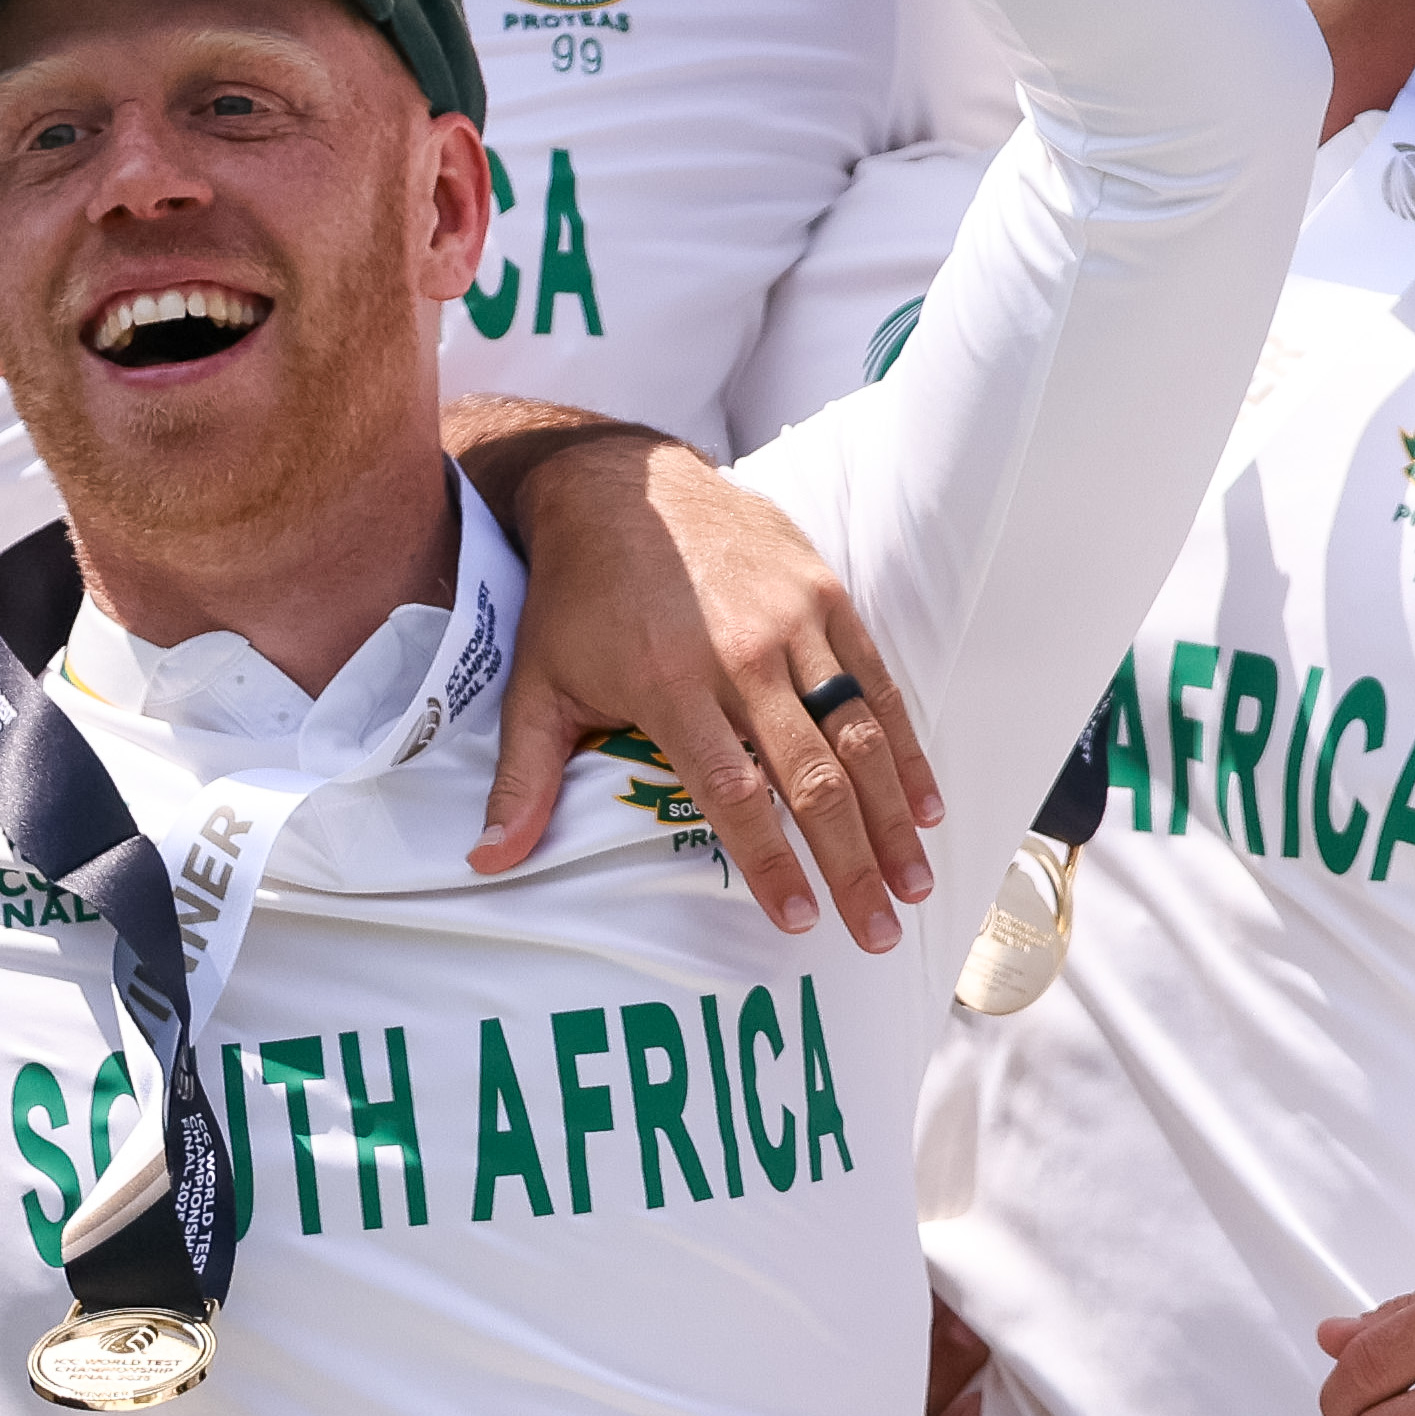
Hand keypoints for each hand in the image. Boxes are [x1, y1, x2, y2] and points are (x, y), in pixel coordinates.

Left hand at [461, 408, 950, 948]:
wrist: (624, 486)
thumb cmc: (576, 597)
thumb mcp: (536, 686)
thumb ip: (523, 778)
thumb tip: (488, 861)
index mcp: (670, 685)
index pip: (734, 792)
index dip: (772, 861)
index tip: (801, 919)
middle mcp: (742, 656)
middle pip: (813, 777)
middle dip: (853, 862)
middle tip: (878, 929)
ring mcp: (794, 624)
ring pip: (860, 735)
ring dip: (894, 817)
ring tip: (915, 884)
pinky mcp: (828, 597)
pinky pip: (880, 684)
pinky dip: (906, 749)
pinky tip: (926, 805)